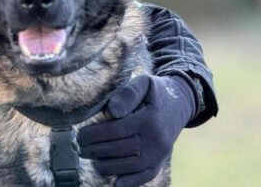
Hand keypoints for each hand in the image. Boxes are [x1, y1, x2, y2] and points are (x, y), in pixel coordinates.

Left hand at [77, 75, 195, 186]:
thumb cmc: (156, 92)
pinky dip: (130, 181)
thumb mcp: (144, 83)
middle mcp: (155, 139)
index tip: (80, 134)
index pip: (115, 130)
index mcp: (149, 119)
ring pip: (130, 166)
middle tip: (80, 148)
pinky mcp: (160, 160)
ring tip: (91, 159)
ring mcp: (159, 153)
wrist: (181, 104)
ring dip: (106, 166)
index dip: (94, 135)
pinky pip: (146, 175)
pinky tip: (115, 182)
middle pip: (119, 150)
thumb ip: (128, 94)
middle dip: (95, 150)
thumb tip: (111, 111)